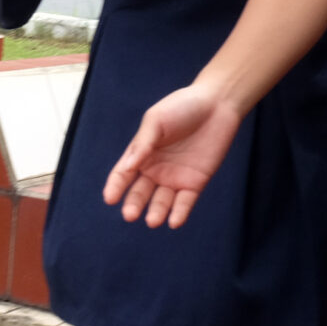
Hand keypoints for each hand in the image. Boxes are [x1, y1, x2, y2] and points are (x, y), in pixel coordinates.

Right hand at [104, 83, 246, 227]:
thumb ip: (143, 143)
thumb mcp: (156, 120)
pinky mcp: (195, 183)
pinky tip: (174, 221)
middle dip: (134, 204)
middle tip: (130, 215)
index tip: (110, 198)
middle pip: (140, 193)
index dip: (115, 187)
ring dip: (156, 213)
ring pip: (161, 202)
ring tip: (153, 221)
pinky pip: (185, 202)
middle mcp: (155, 169)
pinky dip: (179, 213)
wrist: (216, 104)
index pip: (123, 174)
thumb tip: (128, 167)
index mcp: (141, 153)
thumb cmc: (182, 107)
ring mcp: (175, 178)